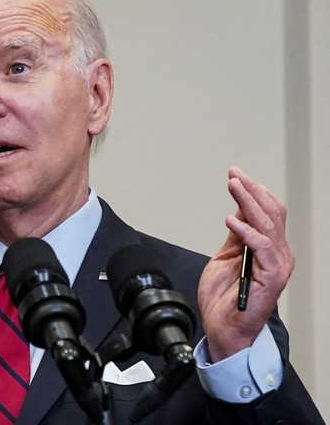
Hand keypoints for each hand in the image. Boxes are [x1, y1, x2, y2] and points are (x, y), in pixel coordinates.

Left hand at [198, 167, 293, 360]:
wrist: (224, 329)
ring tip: (234, 186)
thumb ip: (235, 236)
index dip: (253, 192)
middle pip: (271, 214)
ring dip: (248, 202)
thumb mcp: (226, 257)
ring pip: (267, 225)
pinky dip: (245, 231)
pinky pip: (261, 247)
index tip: (236, 175)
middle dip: (251, 190)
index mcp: (269, 249)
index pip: (268, 213)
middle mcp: (278, 255)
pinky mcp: (272, 277)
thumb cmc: (225, 299)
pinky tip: (231, 220)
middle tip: (235, 175)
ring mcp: (277, 265)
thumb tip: (238, 211)